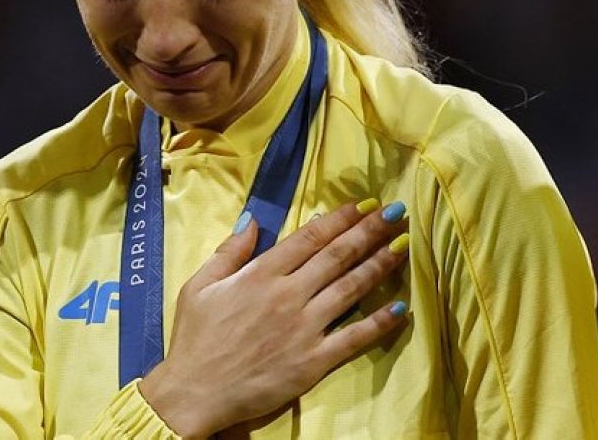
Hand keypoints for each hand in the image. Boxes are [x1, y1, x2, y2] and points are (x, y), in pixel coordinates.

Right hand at [138, 199, 410, 437]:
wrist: (194, 393)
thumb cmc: (194, 339)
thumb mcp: (200, 285)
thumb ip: (230, 251)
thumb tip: (252, 220)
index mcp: (261, 274)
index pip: (310, 238)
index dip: (340, 218)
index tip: (364, 204)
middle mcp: (288, 295)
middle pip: (338, 255)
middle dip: (370, 231)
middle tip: (395, 212)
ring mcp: (304, 328)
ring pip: (351, 288)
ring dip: (380, 264)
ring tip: (403, 245)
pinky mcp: (313, 361)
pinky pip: (353, 338)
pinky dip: (379, 323)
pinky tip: (399, 307)